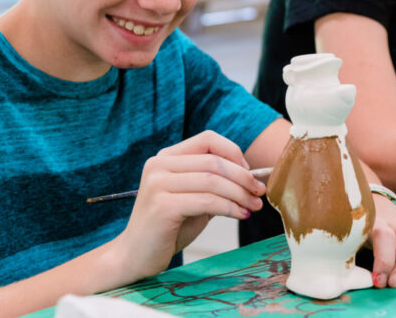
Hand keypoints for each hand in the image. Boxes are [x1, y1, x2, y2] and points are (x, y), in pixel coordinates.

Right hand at [110, 131, 265, 281]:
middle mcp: (159, 165)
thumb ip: (214, 184)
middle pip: (214, 161)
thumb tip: (251, 177)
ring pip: (213, 181)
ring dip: (240, 194)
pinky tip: (240, 215)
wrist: (136, 256)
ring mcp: (158, 184)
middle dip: (243, 177)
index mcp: (166, 157)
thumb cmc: (167, 228)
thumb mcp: (194, 198)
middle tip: (259, 192)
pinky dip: (230, 208)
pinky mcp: (162, 206)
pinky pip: (207, 201)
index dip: (234, 152)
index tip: (250, 173)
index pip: (208, 139)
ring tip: (253, 207)